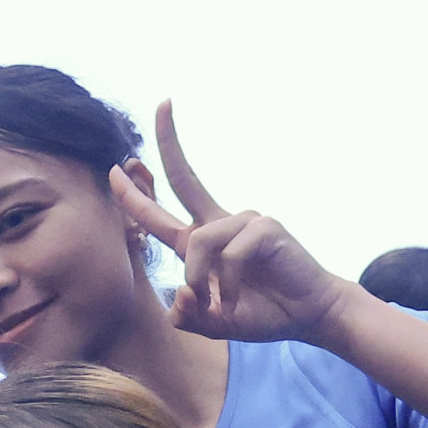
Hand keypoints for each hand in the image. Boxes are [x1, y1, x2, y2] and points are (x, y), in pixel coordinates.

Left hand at [112, 104, 339, 348]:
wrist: (308, 316)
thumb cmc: (263, 312)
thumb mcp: (214, 324)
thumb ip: (187, 317)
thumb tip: (179, 293)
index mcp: (201, 240)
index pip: (161, 210)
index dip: (136, 192)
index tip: (119, 167)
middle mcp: (219, 222)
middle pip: (184, 178)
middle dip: (170, 141)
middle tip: (163, 104)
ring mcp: (244, 220)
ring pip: (199, 242)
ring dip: (203, 281)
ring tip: (222, 306)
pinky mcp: (265, 226)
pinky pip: (229, 253)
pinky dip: (227, 284)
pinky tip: (238, 299)